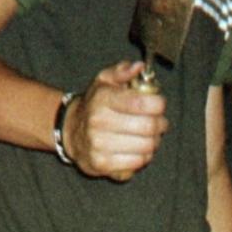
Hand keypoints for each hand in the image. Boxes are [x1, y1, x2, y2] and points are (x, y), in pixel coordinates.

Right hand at [61, 60, 167, 181]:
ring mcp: (99, 145)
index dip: (158, 104)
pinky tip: (138, 149)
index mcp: (103, 99)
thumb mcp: (104, 81)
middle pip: (148, 126)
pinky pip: (137, 162)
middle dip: (160, 124)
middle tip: (159, 122)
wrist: (71, 131)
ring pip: (146, 146)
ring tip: (149, 136)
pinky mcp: (102, 164)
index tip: (158, 104)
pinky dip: (143, 156)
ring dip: (154, 141)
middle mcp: (99, 122)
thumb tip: (138, 67)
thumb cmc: (95, 105)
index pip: (142, 103)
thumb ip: (122, 71)